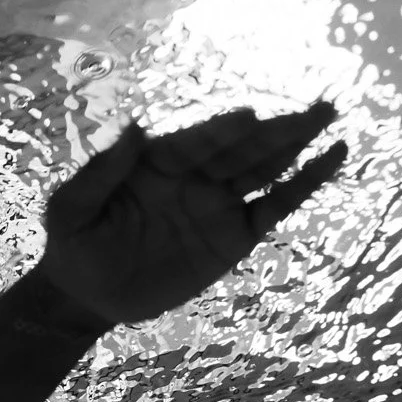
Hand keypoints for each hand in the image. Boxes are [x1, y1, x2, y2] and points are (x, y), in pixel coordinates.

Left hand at [38, 102, 347, 324]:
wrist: (87, 294)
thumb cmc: (73, 244)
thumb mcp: (70, 209)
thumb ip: (99, 173)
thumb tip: (134, 127)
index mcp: (157, 161)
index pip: (195, 142)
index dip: (220, 130)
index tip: (246, 117)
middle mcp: (194, 175)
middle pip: (241, 148)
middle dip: (278, 128)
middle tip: (318, 107)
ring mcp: (218, 203)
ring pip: (264, 169)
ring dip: (296, 145)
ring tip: (328, 119)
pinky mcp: (234, 237)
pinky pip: (273, 208)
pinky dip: (302, 186)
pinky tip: (331, 160)